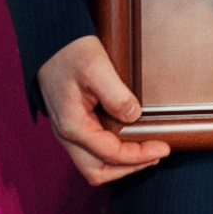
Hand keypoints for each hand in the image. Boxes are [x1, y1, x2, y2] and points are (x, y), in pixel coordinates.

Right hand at [36, 35, 170, 185]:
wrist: (49, 41)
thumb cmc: (69, 52)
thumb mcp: (96, 68)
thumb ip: (116, 95)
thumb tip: (135, 116)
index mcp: (72, 125)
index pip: (110, 154)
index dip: (139, 156)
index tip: (163, 148)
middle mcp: (67, 135)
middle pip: (98, 171)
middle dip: (129, 167)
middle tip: (156, 154)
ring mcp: (68, 131)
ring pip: (93, 164)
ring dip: (120, 163)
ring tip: (146, 151)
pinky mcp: (73, 123)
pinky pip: (92, 150)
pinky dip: (112, 153)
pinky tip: (128, 140)